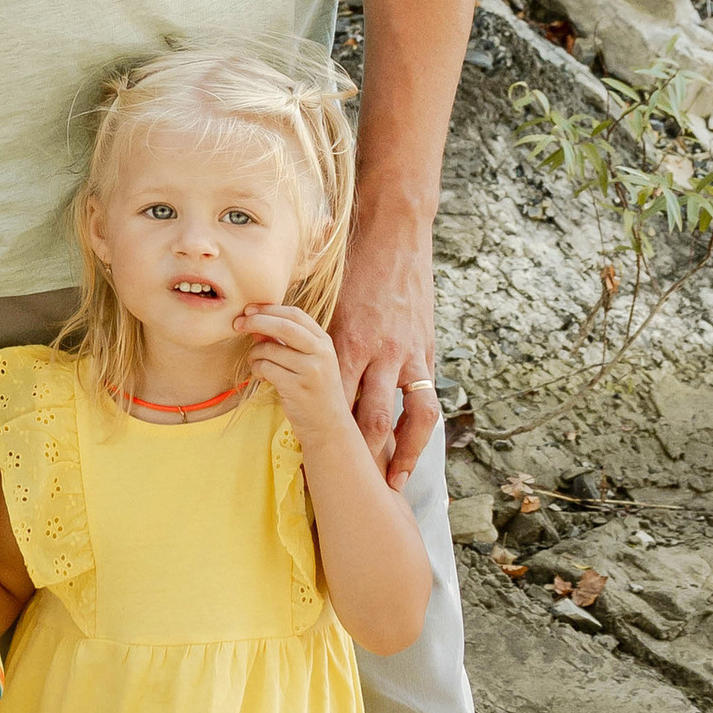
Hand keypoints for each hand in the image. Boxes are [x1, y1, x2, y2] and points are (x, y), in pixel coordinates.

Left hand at [233, 300, 354, 445]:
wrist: (328, 426)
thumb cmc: (314, 391)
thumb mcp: (306, 362)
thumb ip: (285, 342)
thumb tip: (255, 323)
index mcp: (324, 342)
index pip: (295, 314)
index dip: (270, 309)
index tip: (250, 309)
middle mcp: (321, 353)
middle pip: (284, 326)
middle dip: (257, 321)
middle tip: (238, 323)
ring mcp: (311, 370)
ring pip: (270, 349)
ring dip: (254, 352)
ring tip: (253, 360)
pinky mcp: (297, 387)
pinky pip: (266, 368)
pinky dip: (257, 368)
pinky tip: (259, 374)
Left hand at [329, 232, 441, 489]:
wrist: (395, 233)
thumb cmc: (353, 265)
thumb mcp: (330, 302)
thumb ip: (315, 335)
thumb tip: (285, 359)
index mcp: (348, 340)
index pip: (332, 394)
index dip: (318, 422)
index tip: (305, 447)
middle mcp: (379, 353)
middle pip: (369, 415)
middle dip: (361, 451)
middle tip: (350, 479)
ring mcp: (407, 354)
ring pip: (405, 417)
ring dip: (398, 452)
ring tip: (392, 480)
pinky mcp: (427, 351)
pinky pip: (427, 401)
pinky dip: (421, 430)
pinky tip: (414, 449)